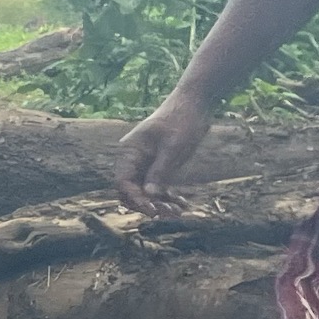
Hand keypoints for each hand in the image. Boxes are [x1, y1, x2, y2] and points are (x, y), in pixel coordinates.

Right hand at [114, 89, 212, 212]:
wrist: (195, 104)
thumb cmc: (182, 121)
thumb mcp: (173, 148)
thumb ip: (160, 171)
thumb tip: (148, 195)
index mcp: (130, 152)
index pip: (123, 182)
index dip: (136, 199)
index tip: (153, 211)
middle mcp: (134, 159)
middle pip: (131, 190)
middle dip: (147, 204)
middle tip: (168, 214)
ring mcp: (146, 163)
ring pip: (146, 191)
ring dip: (160, 203)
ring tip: (179, 212)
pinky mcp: (159, 166)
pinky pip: (158, 186)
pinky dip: (169, 196)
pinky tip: (184, 204)